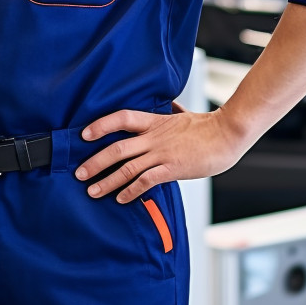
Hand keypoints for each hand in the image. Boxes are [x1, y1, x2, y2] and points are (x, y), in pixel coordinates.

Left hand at [75, 104, 245, 203]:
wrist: (226, 135)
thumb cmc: (206, 126)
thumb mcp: (183, 114)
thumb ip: (171, 111)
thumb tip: (169, 105)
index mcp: (154, 121)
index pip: (121, 117)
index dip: (101, 125)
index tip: (84, 135)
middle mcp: (154, 136)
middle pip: (117, 147)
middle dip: (95, 161)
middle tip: (79, 172)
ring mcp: (162, 153)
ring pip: (127, 167)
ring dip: (107, 180)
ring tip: (92, 191)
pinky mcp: (172, 169)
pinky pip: (146, 181)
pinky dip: (131, 191)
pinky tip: (121, 199)